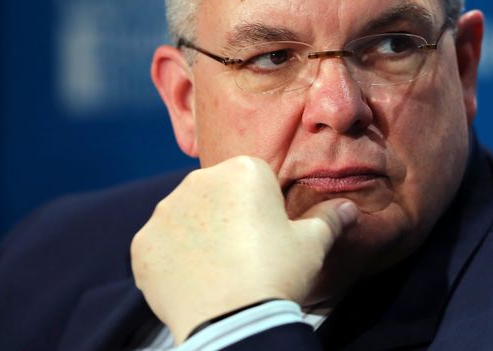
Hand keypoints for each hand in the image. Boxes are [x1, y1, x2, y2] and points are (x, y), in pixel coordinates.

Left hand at [130, 155, 357, 343]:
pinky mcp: (143, 244)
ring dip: (199, 234)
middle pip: (217, 192)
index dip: (264, 206)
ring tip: (219, 269)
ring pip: (186, 216)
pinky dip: (173, 259)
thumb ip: (330, 219)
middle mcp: (199, 181)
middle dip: (228, 214)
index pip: (253, 178)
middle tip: (245, 252)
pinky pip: (161, 245)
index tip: (269, 233)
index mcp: (242, 170)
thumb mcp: (312, 244)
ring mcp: (165, 212)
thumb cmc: (277, 274)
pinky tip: (194, 280)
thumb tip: (349, 209)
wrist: (232, 320)